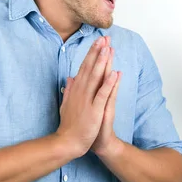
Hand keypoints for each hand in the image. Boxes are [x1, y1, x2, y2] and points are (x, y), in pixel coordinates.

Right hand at [56, 36, 118, 156]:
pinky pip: (103, 94)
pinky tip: (115, 73)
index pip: (84, 68)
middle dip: (97, 52)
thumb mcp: (66, 105)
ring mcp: (87, 100)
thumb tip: (69, 78)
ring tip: (108, 48)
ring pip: (96, 77)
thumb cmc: (69, 125)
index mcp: (76, 90)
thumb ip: (68, 91)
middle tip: (104, 38)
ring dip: (102, 62)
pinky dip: (109, 83)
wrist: (68, 143)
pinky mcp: (94, 110)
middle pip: (90, 68)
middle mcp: (81, 91)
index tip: (97, 42)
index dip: (91, 54)